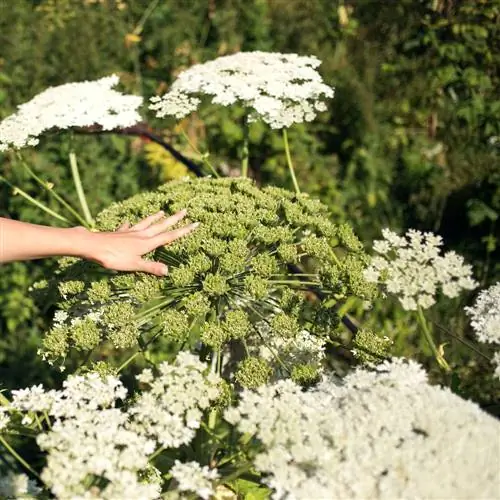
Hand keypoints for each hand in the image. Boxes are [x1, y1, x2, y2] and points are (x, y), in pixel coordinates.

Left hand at [83, 210, 197, 275]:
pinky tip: (128, 223)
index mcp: (147, 243)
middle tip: (184, 210)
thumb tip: (168, 271)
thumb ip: (151, 267)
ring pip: (146, 223)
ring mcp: (130, 232)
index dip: (184, 231)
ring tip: (162, 211)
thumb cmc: (113, 257)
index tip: (195, 223)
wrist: (92, 245)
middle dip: (174, 219)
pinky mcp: (119, 233)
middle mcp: (141, 235)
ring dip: (155, 217)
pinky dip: (130, 225)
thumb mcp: (134, 265)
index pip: (169, 236)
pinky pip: (127, 227)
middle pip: (161, 226)